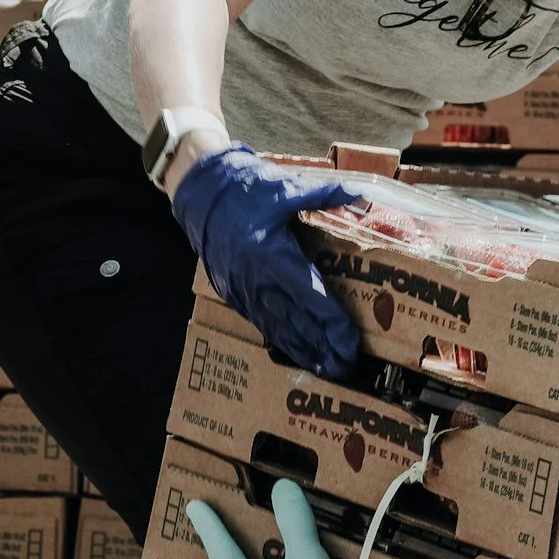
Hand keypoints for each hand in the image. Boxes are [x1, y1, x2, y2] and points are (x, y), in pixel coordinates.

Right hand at [170, 145, 363, 378]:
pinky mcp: (235, 294)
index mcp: (275, 256)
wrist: (199, 194)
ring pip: (280, 330)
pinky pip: (262, 324)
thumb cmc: (244, 190)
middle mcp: (259, 281)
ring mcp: (244, 291)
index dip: (333, 324)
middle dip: (325, 349)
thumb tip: (360, 195)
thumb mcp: (286, 188)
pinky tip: (298, 353)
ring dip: (305, 352)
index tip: (352, 343)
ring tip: (328, 370)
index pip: (312, 298)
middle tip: (348, 368)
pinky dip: (283, 341)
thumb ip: (324, 195)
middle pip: (299, 324)